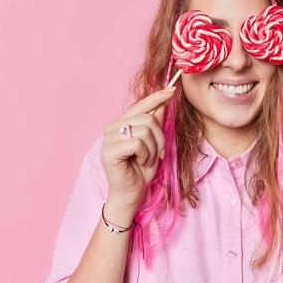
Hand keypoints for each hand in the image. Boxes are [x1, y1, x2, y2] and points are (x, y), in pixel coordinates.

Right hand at [102, 86, 175, 207]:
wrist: (131, 193)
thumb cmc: (142, 169)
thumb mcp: (154, 143)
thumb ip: (155, 124)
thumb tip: (163, 103)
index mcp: (122, 123)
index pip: (141, 105)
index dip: (157, 97)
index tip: (173, 89)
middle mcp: (112, 127)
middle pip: (148, 118)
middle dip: (160, 137)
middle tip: (157, 153)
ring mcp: (109, 139)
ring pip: (145, 130)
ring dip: (153, 148)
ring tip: (146, 159)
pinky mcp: (109, 151)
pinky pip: (138, 143)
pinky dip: (146, 154)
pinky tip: (140, 162)